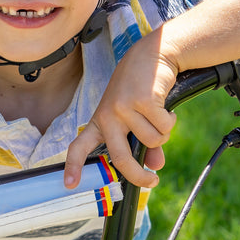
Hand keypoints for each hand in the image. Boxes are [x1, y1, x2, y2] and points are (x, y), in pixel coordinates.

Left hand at [64, 30, 176, 188]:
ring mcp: (123, 107)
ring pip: (152, 141)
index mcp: (100, 121)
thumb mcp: (135, 117)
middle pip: (120, 158)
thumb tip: (156, 166)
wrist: (150, 55)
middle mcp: (108, 115)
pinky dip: (170, 120)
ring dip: (163, 132)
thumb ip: (144, 144)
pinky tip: (165, 106)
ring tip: (160, 115)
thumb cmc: (140, 89)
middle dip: (138, 176)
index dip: (73, 166)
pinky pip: (164, 127)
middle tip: (152, 181)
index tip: (69, 184)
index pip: (79, 146)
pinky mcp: (143, 100)